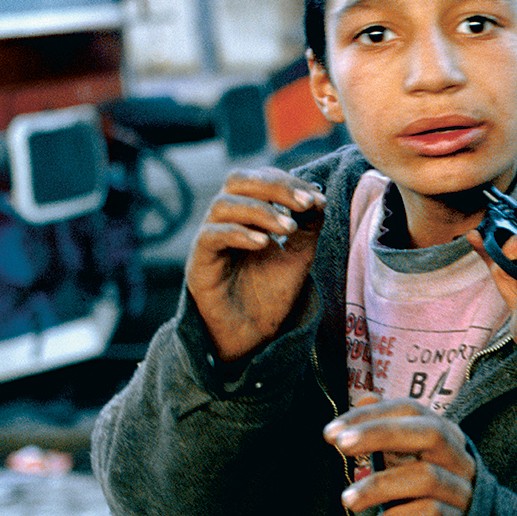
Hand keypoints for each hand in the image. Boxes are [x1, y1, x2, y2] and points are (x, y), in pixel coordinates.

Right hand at [185, 167, 325, 362]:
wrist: (253, 335)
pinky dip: (238, 233)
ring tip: (289, 228)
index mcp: (246, 212)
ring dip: (261, 211)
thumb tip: (318, 196)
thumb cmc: (271, 293)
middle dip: (274, 187)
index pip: (261, 180)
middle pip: (237, 181)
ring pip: (223, 204)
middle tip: (304, 203)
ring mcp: (209, 238)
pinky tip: (264, 243)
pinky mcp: (198, 262)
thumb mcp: (299, 255)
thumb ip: (308, 226)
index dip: (288, 182)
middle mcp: (224, 220)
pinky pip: (210, 236)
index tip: (317, 198)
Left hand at [325, 399, 476, 515]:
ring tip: (347, 500)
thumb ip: (385, 425)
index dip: (371, 416)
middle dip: (382, 435)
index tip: (332, 432)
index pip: (409, 410)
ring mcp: (460, 488)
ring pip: (427, 477)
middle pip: (429, 434)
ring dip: (381, 486)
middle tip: (342, 445)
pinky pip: (431, 514)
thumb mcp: (405, 451)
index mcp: (443, 430)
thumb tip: (366, 396)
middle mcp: (457, 455)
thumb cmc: (422, 480)